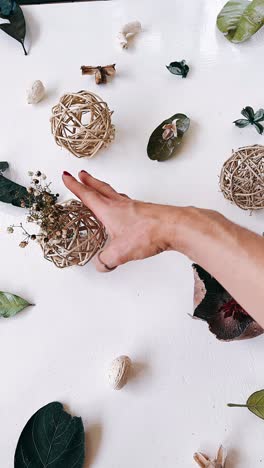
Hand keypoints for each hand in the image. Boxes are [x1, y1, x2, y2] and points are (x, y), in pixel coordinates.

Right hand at [62, 171, 182, 271]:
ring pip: (114, 194)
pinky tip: (123, 208)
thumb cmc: (147, 232)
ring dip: (103, 189)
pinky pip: (127, 203)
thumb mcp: (119, 252)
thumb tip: (101, 264)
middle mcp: (120, 204)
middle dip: (89, 181)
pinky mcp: (145, 212)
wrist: (174, 226)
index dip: (74, 186)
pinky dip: (120, 201)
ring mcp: (134, 206)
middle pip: (100, 188)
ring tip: (99, 188)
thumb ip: (106, 260)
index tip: (66, 176)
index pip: (87, 195)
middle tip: (82, 175)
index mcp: (108, 210)